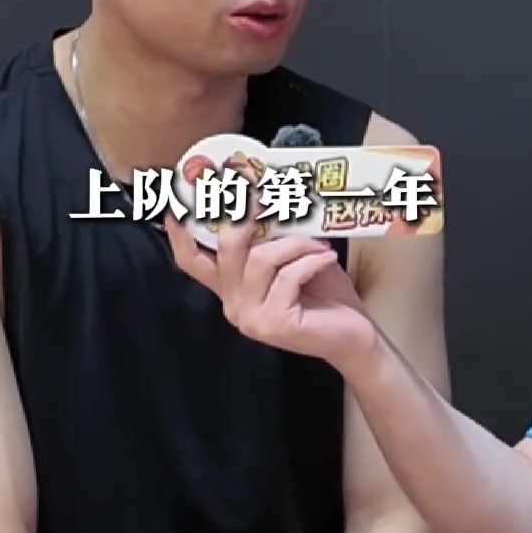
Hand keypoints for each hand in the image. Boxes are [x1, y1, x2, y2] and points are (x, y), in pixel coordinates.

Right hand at [165, 212, 378, 375]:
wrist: (352, 337)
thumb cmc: (323, 293)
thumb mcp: (290, 259)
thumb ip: (270, 238)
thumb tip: (264, 195)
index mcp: (230, 288)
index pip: (191, 260)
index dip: (180, 230)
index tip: (179, 199)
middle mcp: (233, 305)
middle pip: (226, 250)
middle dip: (246, 217)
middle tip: (268, 197)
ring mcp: (251, 318)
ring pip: (262, 259)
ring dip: (295, 243)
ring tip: (319, 245)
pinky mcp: (274, 324)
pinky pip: (288, 276)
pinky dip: (310, 260)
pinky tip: (326, 259)